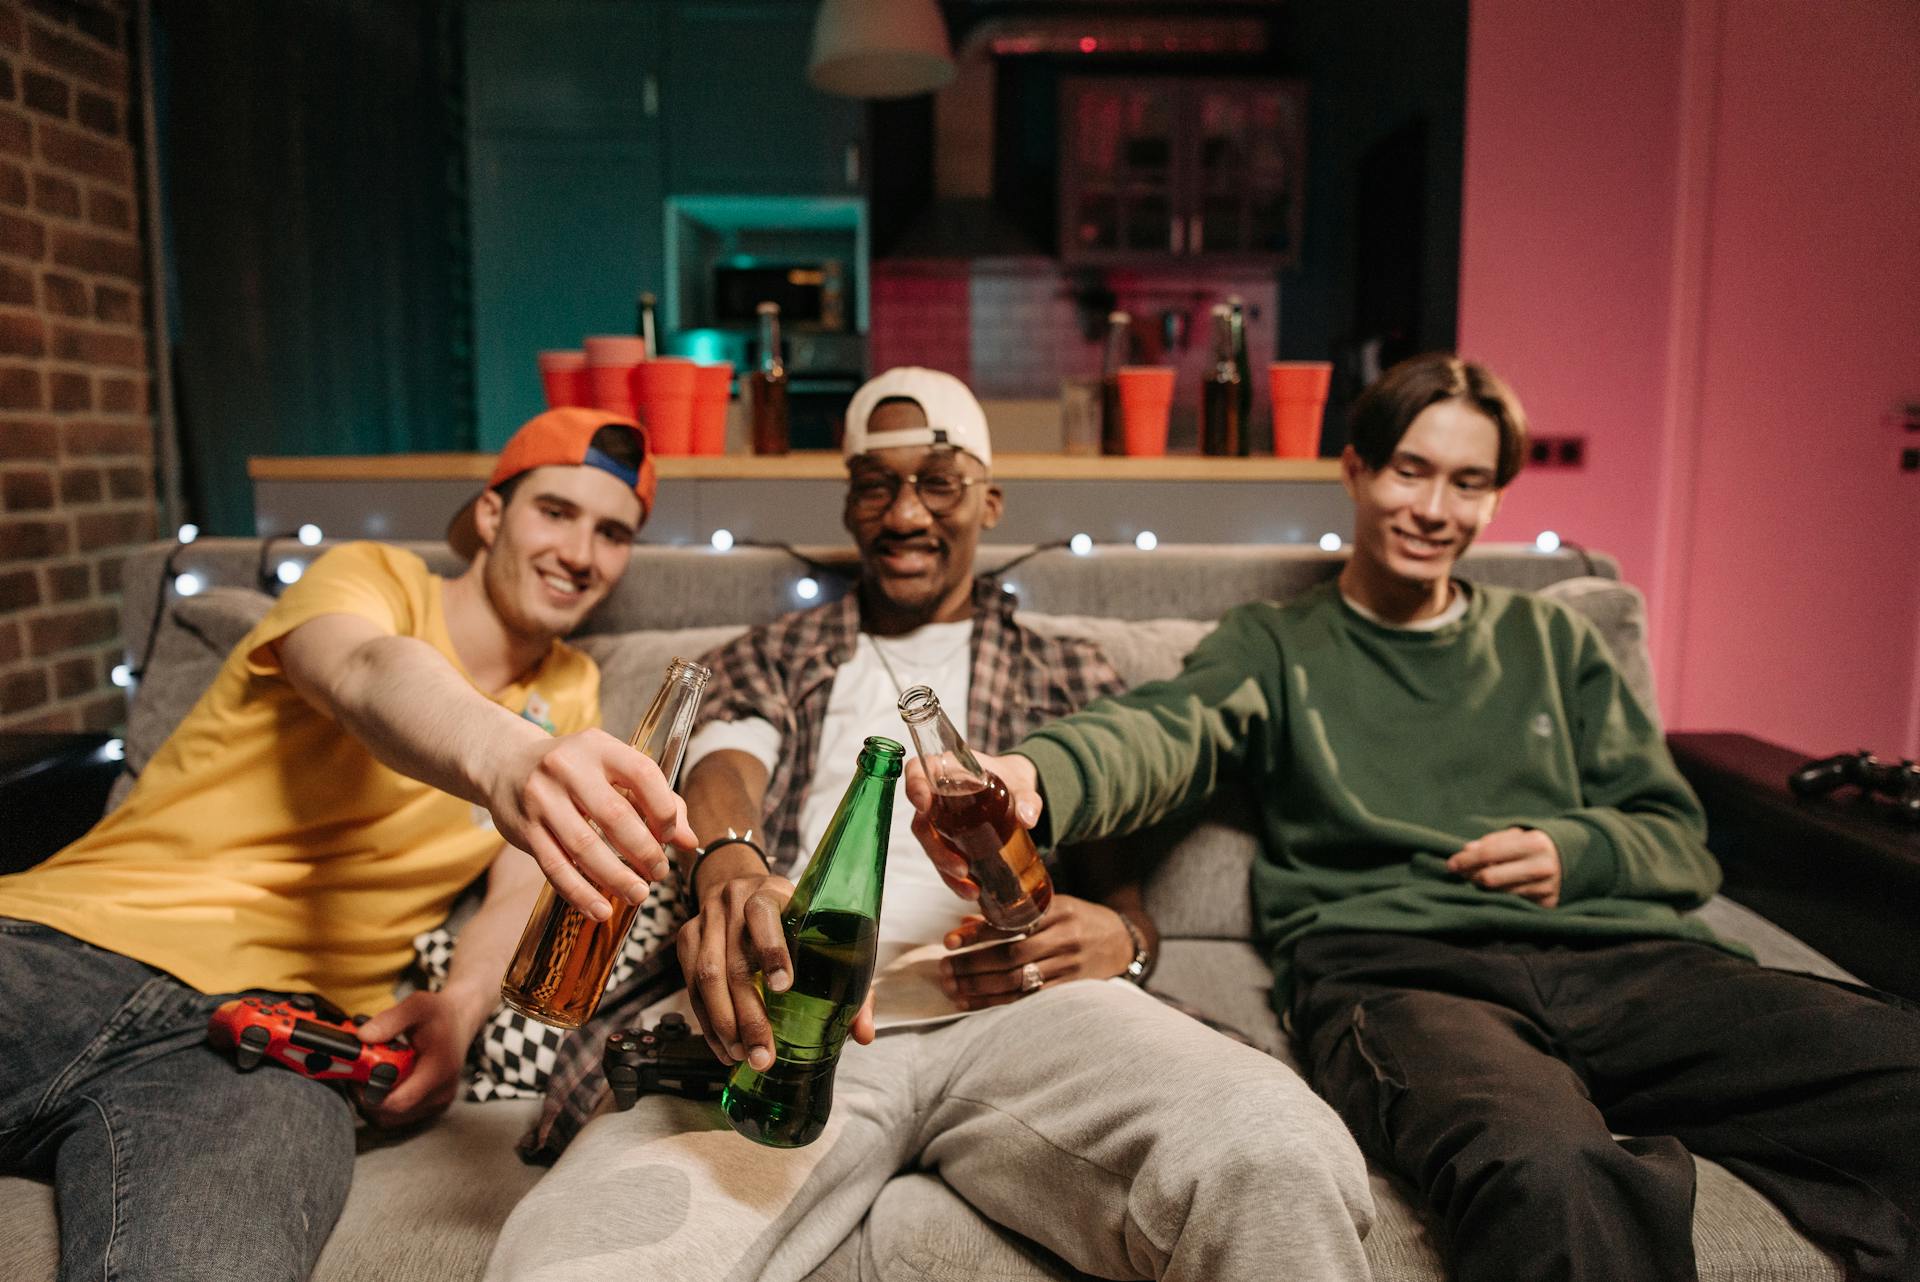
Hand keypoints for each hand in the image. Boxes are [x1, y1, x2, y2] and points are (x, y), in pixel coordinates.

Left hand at [354, 990, 483, 1128]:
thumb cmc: (440, 1014)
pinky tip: (382, 1084)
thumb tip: (362, 1037)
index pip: (399, 1101)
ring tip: (369, 1078)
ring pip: (392, 1120)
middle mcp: (441, 1093)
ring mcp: (437, 1103)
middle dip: (367, 1097)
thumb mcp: (416, 1006)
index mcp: (439, 1071)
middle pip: (391, 1114)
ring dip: (373, 1103)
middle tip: (358, 1076)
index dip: (370, 1094)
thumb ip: (389, 1020)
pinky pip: (399, 1117)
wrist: (460, 1020)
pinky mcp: (432, 1107)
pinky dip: (384, 1105)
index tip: (357, 1077)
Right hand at [483, 729, 697, 920]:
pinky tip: (600, 909)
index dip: (664, 809)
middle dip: (644, 852)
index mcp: (599, 747)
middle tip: (659, 873)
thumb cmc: (577, 771)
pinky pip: (554, 867)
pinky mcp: (523, 829)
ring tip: (638, 894)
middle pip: (614, 816)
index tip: (670, 836)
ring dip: (616, 877)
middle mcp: (568, 768)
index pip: (643, 774)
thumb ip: (656, 801)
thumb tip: (688, 841)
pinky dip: (579, 893)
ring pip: (584, 846)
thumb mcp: (614, 771)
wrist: (507, 765)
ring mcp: (542, 798)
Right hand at [675, 873, 876, 1071]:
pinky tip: (724, 1046)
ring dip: (723, 1024)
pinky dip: (707, 1022)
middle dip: (748, 1015)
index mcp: (770, 893)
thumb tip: (862, 1033)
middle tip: (762, 1054)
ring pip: (705, 977)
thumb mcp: (822, 931)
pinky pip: (690, 986)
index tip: (784, 987)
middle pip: (733, 961)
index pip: (764, 914)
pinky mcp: (687, 939)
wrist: (740, 884)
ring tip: (742, 1055)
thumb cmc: (791, 916)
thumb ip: (850, 980)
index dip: (772, 950)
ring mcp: (705, 920)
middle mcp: (733, 903)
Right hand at [904, 751, 1043, 897]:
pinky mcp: (947, 840)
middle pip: (922, 823)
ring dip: (945, 869)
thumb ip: (1027, 798)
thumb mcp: (1022, 785)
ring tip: (969, 888)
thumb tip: (1027, 819)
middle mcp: (935, 796)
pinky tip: (970, 890)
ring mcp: (939, 820)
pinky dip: (953, 878)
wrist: (1015, 792)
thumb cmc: (1011, 779)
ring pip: (930, 846)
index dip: (914, 787)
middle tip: (961, 867)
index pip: (917, 771)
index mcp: (946, 769)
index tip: (923, 805)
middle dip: (937, 850)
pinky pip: (943, 859)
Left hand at [937, 895, 1133, 1009]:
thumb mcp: (1050, 904)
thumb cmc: (1077, 918)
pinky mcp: (1071, 989)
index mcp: (1055, 910)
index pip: (1010, 923)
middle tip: (943, 970)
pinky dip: (998, 1004)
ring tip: (952, 989)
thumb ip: (1010, 911)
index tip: (948, 941)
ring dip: (980, 988)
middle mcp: (1063, 938)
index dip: (976, 934)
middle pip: (1010, 957)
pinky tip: (975, 1005)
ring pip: (1017, 982)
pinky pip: (1030, 1000)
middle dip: (972, 966)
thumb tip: (964, 920)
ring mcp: (1069, 966)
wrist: (1122, 940)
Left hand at [1447, 827, 1561, 907]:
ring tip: (1478, 880)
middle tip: (1461, 874)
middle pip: (1490, 878)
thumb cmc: (1536, 846)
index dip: (1465, 860)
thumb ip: (1492, 841)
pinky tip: (1495, 891)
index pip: (1489, 854)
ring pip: (1499, 894)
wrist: (1577, 860)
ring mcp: (1546, 889)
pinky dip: (1500, 898)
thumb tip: (1466, 850)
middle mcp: (1542, 867)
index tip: (1451, 864)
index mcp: (1534, 844)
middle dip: (1470, 876)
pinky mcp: (1547, 905)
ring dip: (1483, 889)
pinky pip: (1513, 904)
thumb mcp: (1518, 836)